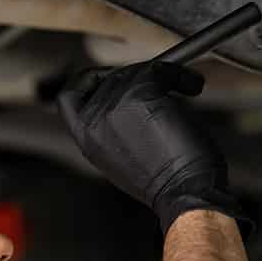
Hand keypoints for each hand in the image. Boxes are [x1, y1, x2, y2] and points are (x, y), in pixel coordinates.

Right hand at [56, 61, 247, 234]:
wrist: (185, 192)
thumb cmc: (166, 182)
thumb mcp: (123, 158)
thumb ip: (113, 130)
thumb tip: (128, 101)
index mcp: (86, 139)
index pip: (68, 97)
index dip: (89, 81)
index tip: (113, 77)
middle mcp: (93, 121)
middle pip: (110, 78)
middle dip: (140, 77)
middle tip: (164, 82)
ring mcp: (113, 105)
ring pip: (136, 71)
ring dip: (166, 75)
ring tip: (186, 86)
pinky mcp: (139, 93)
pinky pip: (160, 69)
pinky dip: (181, 75)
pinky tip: (193, 86)